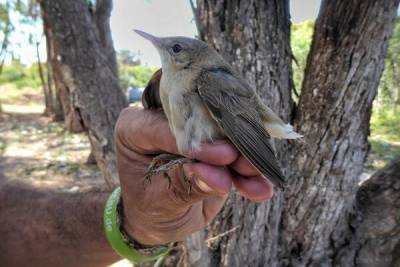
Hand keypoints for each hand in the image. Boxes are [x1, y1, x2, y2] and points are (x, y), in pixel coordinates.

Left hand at [115, 107, 272, 245]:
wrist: (156, 220)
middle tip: (249, 165)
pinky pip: (233, 157)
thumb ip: (186, 186)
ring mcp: (191, 132)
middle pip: (203, 126)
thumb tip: (219, 177)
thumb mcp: (159, 202)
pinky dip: (247, 174)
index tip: (224, 156)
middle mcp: (164, 122)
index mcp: (137, 127)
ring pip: (223, 139)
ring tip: (259, 180)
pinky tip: (260, 188)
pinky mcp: (211, 147)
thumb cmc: (147, 209)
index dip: (200, 142)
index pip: (172, 127)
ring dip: (244, 161)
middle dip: (230, 147)